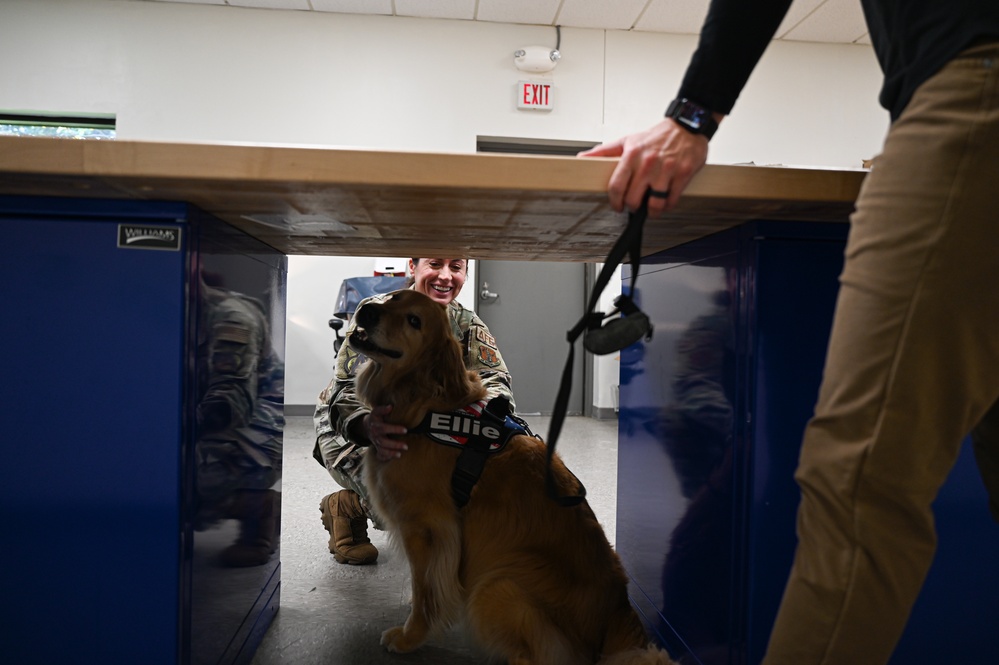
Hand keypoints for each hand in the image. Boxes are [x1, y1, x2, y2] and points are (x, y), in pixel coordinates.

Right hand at [362, 405, 408, 461]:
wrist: (367, 426)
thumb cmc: (375, 418)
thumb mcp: (377, 411)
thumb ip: (383, 409)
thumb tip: (390, 407)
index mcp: (376, 426)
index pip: (384, 428)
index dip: (394, 429)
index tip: (405, 430)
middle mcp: (375, 436)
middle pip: (383, 442)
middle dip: (394, 445)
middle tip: (406, 446)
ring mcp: (376, 443)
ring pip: (382, 450)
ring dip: (391, 453)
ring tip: (400, 454)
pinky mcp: (377, 448)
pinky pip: (380, 455)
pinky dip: (385, 458)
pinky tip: (393, 458)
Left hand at [579, 118, 710, 216]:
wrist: (686, 126)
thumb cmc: (656, 136)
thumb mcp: (627, 140)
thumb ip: (603, 151)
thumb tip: (582, 158)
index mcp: (632, 155)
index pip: (616, 186)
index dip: (615, 202)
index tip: (617, 206)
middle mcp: (648, 163)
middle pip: (634, 199)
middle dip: (632, 207)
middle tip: (635, 205)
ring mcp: (666, 170)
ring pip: (655, 204)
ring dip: (652, 211)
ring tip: (651, 208)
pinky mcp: (683, 174)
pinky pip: (672, 200)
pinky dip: (667, 206)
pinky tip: (665, 201)